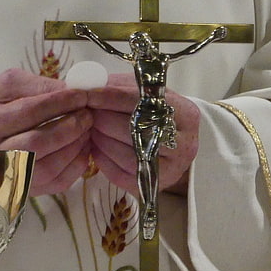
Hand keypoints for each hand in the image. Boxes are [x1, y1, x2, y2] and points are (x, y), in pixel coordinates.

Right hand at [0, 68, 91, 195]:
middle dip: (70, 127)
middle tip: (88, 114)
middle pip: (37, 144)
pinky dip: (76, 165)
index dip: (60, 103)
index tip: (81, 95)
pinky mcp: (24, 189)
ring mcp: (7, 177)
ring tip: (87, 129)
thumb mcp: (8, 86)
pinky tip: (82, 147)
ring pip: (48, 167)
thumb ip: (38, 86)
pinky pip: (56, 182)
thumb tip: (71, 91)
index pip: (28, 112)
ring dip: (75, 147)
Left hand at [86, 73, 198, 195]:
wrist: (175, 143)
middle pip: (134, 130)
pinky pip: (122, 175)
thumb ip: (119, 86)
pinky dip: (103, 160)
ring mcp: (172, 168)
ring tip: (90, 129)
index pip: (140, 101)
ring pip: (128, 155)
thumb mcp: (144, 92)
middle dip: (103, 119)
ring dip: (101, 140)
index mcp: (185, 113)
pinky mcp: (155, 185)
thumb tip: (87, 84)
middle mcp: (184, 143)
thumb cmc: (155, 112)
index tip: (87, 94)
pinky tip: (95, 147)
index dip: (109, 97)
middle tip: (85, 113)